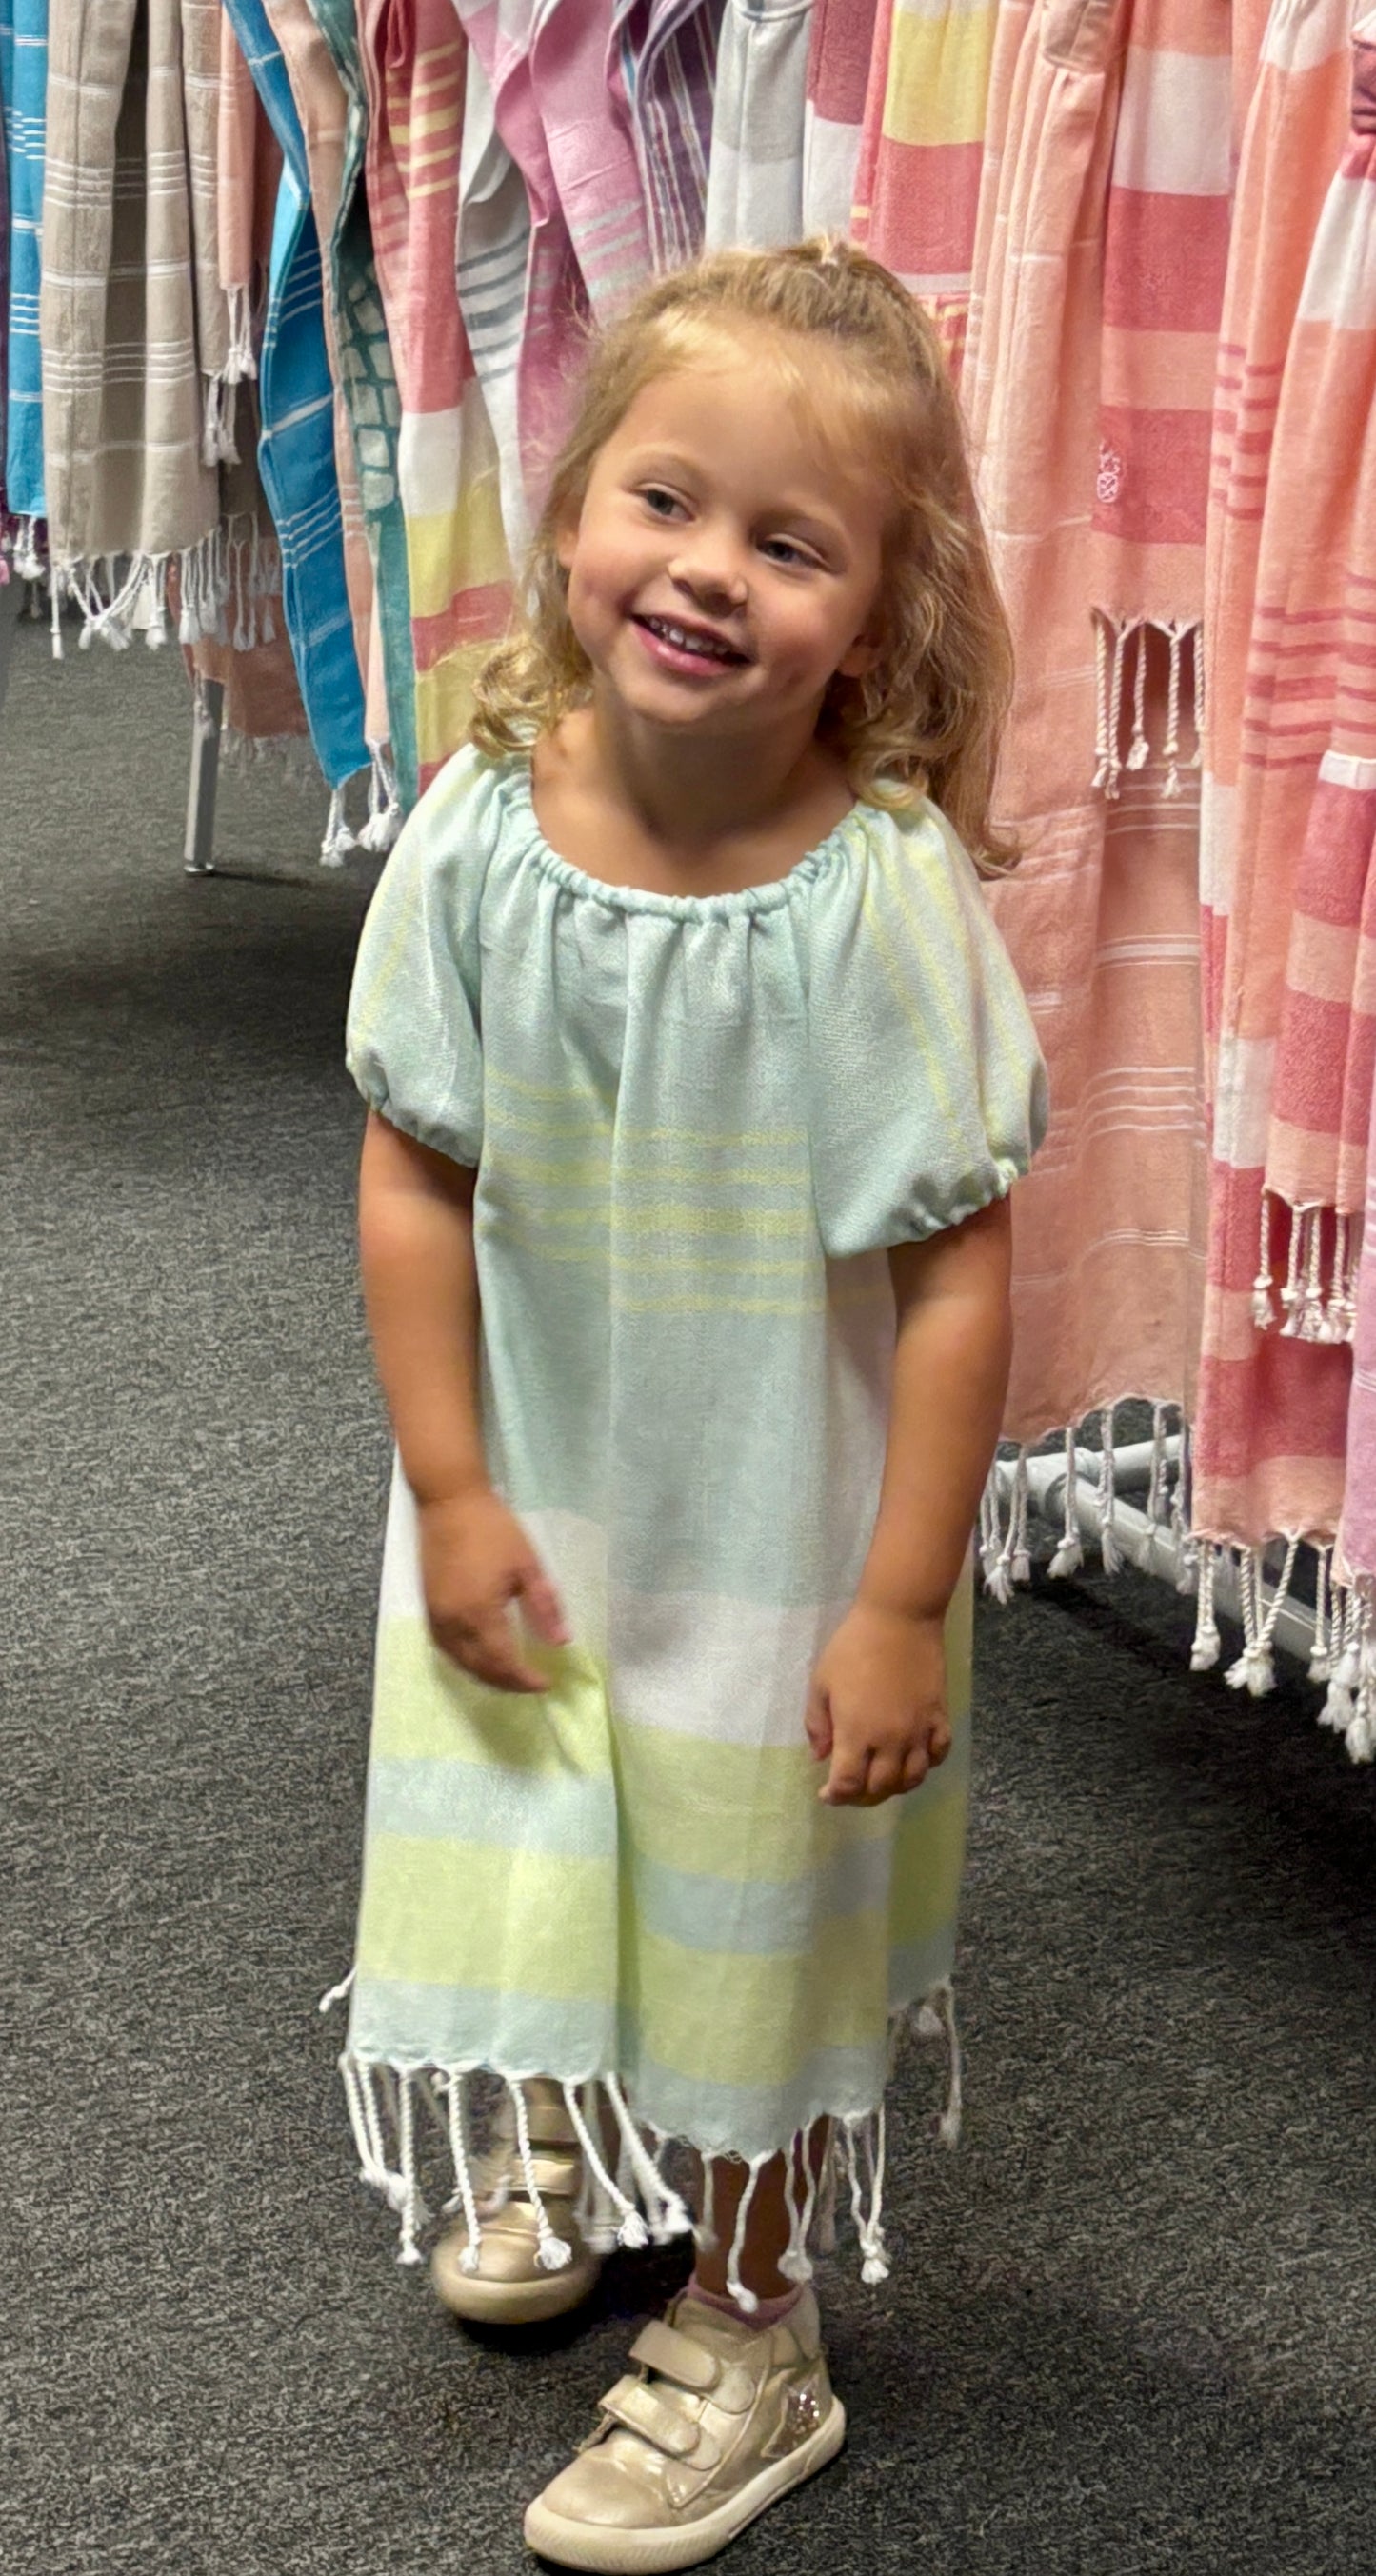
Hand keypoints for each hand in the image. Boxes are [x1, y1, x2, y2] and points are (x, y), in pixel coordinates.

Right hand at [417, 1487, 568, 1692]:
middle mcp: (453, 1622)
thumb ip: (544, 1606)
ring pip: (460, 1663)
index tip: (546, 1684)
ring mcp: (436, 1617)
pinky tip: (481, 1659)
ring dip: (485, 1676)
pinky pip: (446, 1649)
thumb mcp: (528, 1565)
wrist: (449, 1502)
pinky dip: (466, 1662)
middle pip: (480, 1669)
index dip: (525, 1680)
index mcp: (480, 1612)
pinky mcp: (428, 1608)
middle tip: (531, 1684)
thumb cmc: (493, 1529)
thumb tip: (561, 1642)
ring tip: (510, 1677)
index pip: (504, 1662)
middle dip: (507, 1683)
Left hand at [806, 1601, 952, 1806]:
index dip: (837, 1797)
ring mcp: (919, 1731)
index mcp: (857, 1733)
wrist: (899, 1620)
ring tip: (882, 1779)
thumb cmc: (852, 1648)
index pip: (849, 1785)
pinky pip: (939, 1754)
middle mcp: (891, 1741)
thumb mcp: (821, 1683)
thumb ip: (818, 1724)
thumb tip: (821, 1757)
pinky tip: (914, 1759)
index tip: (828, 1794)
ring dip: (895, 1787)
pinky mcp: (939, 1717)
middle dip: (862, 1796)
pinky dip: (927, 1765)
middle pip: (881, 1788)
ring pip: (913, 1779)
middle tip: (852, 1788)